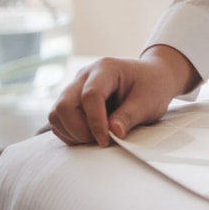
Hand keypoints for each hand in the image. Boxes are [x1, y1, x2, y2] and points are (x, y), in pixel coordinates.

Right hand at [47, 45, 199, 146]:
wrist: (151, 77)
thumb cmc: (151, 86)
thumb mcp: (148, 101)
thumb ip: (130, 116)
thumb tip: (112, 133)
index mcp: (105, 68)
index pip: (90, 95)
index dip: (95, 122)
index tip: (105, 140)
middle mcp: (85, 75)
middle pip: (65, 104)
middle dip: (79, 129)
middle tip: (101, 140)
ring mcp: (75, 87)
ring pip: (57, 114)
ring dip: (72, 132)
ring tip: (96, 138)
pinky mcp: (72, 100)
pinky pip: (59, 121)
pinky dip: (70, 133)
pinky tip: (90, 135)